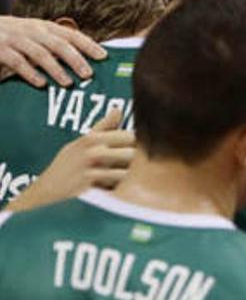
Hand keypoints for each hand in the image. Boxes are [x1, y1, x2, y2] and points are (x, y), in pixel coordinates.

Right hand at [0, 16, 105, 87]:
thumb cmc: (11, 39)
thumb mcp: (34, 38)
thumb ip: (54, 46)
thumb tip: (83, 62)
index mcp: (43, 28)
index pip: (71, 35)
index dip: (88, 45)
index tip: (104, 57)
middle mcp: (31, 30)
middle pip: (58, 44)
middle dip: (75, 59)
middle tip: (89, 74)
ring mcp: (14, 38)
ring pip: (40, 53)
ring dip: (56, 69)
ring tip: (68, 83)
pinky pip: (17, 61)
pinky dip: (30, 73)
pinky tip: (41, 84)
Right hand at [7, 110, 134, 211]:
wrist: (48, 190)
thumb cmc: (69, 165)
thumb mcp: (82, 143)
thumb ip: (104, 127)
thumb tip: (118, 109)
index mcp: (93, 139)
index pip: (130, 137)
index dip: (140, 145)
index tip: (142, 151)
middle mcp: (92, 151)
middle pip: (133, 152)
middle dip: (139, 161)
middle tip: (140, 167)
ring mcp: (92, 169)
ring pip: (128, 170)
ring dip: (132, 175)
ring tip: (129, 178)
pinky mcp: (92, 186)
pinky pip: (117, 185)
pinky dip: (122, 186)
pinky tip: (119, 187)